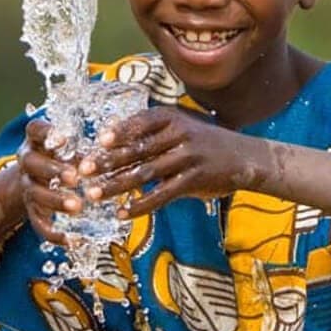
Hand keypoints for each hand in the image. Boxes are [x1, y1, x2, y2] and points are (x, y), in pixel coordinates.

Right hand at [17, 118, 85, 244]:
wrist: (37, 178)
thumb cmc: (65, 155)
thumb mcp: (74, 145)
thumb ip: (91, 142)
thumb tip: (119, 133)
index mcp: (38, 140)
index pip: (35, 130)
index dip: (47, 133)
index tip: (63, 139)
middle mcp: (28, 161)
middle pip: (32, 163)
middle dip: (53, 170)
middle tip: (75, 177)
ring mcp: (28, 186)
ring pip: (35, 194)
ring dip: (55, 201)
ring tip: (78, 206)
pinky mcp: (32, 210)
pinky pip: (39, 224)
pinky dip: (53, 234)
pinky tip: (72, 239)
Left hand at [77, 108, 256, 217]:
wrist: (246, 158)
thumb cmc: (205, 143)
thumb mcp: (182, 127)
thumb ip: (152, 134)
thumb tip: (112, 145)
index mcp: (173, 117)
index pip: (139, 123)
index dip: (118, 133)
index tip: (97, 142)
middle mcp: (179, 134)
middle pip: (136, 149)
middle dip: (107, 161)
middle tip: (83, 171)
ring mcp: (187, 157)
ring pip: (144, 173)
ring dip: (116, 185)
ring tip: (95, 195)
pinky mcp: (194, 180)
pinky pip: (161, 194)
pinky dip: (140, 205)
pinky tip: (123, 213)